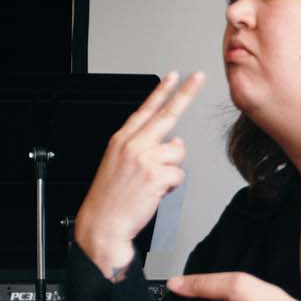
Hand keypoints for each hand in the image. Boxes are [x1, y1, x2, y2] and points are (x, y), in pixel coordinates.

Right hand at [73, 71, 202, 277]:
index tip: (173, 76)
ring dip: (172, 168)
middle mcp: (134, 144)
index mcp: (122, 140)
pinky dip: (172, 185)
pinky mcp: (156, 174)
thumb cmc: (110, 197)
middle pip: (167, 114)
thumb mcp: (118, 164)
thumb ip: (144, 148)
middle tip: (198, 78)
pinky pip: (179, 174)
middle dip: (185, 94)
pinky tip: (156, 191)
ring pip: (178, 152)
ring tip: (153, 182)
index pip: (145, 109)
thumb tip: (174, 142)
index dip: (160, 91)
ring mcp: (145, 158)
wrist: (103, 223)